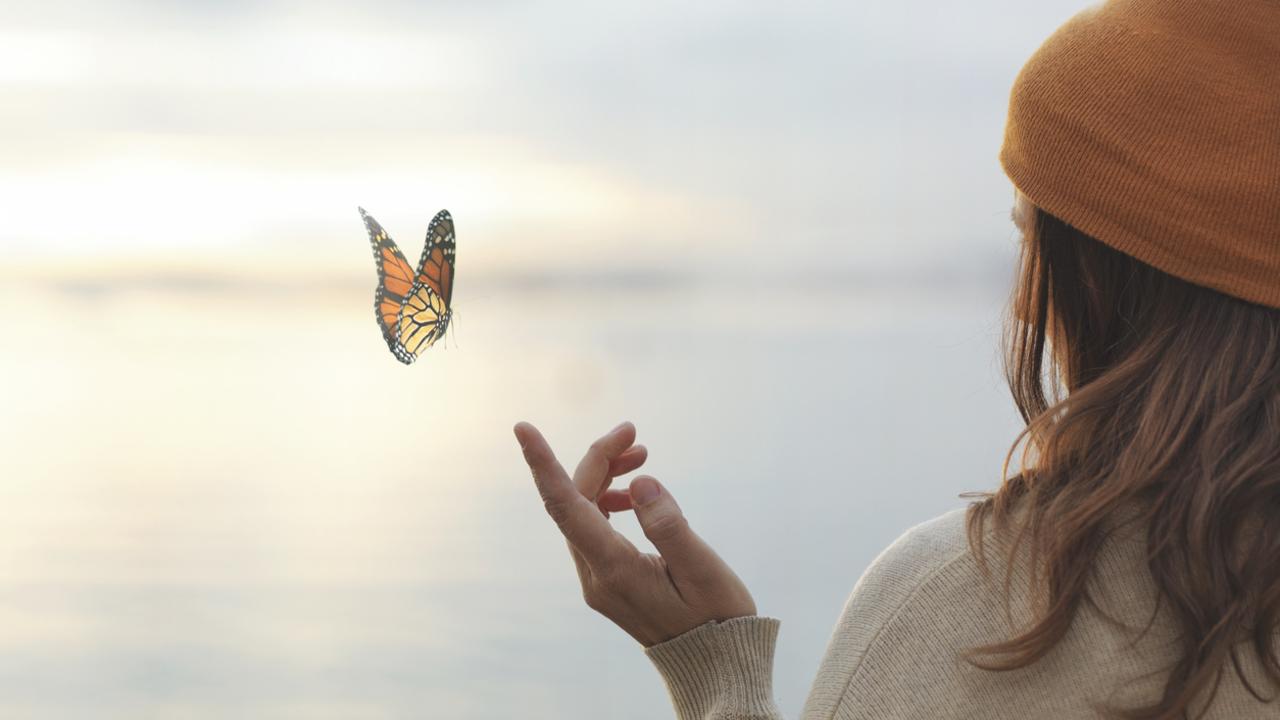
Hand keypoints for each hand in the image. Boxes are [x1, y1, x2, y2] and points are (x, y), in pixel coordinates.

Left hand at [513, 420, 757, 646]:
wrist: (714, 665)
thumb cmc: (717, 618)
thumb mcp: (703, 570)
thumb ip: (669, 526)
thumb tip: (640, 482)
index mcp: (615, 571)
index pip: (566, 507)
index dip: (543, 464)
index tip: (523, 428)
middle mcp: (596, 576)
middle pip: (574, 501)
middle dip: (597, 458)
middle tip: (633, 432)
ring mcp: (597, 580)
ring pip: (581, 512)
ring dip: (604, 476)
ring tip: (641, 453)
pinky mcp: (606, 580)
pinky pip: (592, 528)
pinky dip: (608, 499)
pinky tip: (634, 493)